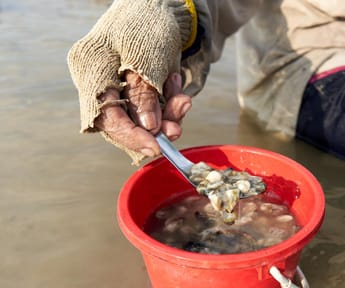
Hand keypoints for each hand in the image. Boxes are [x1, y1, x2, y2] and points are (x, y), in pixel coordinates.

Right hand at [67, 0, 195, 162]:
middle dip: (153, 130)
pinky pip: (150, 111)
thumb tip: (148, 128)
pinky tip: (179, 92)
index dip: (130, 136)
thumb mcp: (148, 57)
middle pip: (122, 123)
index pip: (105, 116)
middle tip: (177, 131)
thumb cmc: (148, 23)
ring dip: (166, 117)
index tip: (156, 148)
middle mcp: (100, 82)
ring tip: (184, 102)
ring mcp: (117, 88)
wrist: (162, 6)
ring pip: (139, 120)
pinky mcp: (135, 91)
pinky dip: (168, 107)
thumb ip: (145, 93)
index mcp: (91, 69)